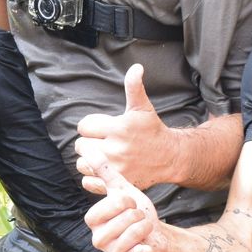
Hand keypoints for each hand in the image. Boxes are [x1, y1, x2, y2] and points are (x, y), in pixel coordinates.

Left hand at [75, 64, 173, 192]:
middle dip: (90, 142)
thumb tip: (136, 67)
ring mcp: (116, 169)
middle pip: (81, 145)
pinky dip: (92, 177)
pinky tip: (104, 169)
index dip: (91, 126)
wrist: (169, 157)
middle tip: (104, 142)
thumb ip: (134, 87)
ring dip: (90, 160)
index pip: (83, 127)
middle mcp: (115, 150)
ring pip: (83, 164)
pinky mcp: (116, 183)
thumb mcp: (142, 107)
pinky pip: (88, 182)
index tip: (103, 129)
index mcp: (118, 128)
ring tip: (104, 155)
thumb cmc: (152, 130)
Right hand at [84, 161, 168, 251]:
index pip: (111, 204)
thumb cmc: (135, 211)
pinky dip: (146, 246)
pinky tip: (146, 245)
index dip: (126, 201)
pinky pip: (139, 250)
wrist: (154, 233)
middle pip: (124, 218)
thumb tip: (86, 149)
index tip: (129, 204)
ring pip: (134, 231)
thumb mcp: (121, 189)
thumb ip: (104, 171)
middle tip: (136, 217)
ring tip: (142, 227)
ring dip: (145, 225)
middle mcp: (97, 238)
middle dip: (137, 214)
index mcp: (93, 219)